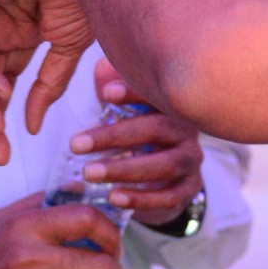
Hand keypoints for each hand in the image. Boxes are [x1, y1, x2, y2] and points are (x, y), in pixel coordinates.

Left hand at [69, 58, 204, 228]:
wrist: (166, 174)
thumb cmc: (140, 132)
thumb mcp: (125, 108)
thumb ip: (113, 86)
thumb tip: (101, 68)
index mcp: (171, 105)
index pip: (157, 94)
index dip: (133, 93)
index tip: (105, 94)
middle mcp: (187, 130)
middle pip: (158, 129)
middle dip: (114, 137)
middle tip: (76, 145)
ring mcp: (191, 161)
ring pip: (165, 165)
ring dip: (125, 169)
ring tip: (89, 173)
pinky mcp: (189, 189)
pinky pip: (170, 196)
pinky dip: (143, 199)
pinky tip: (115, 197)